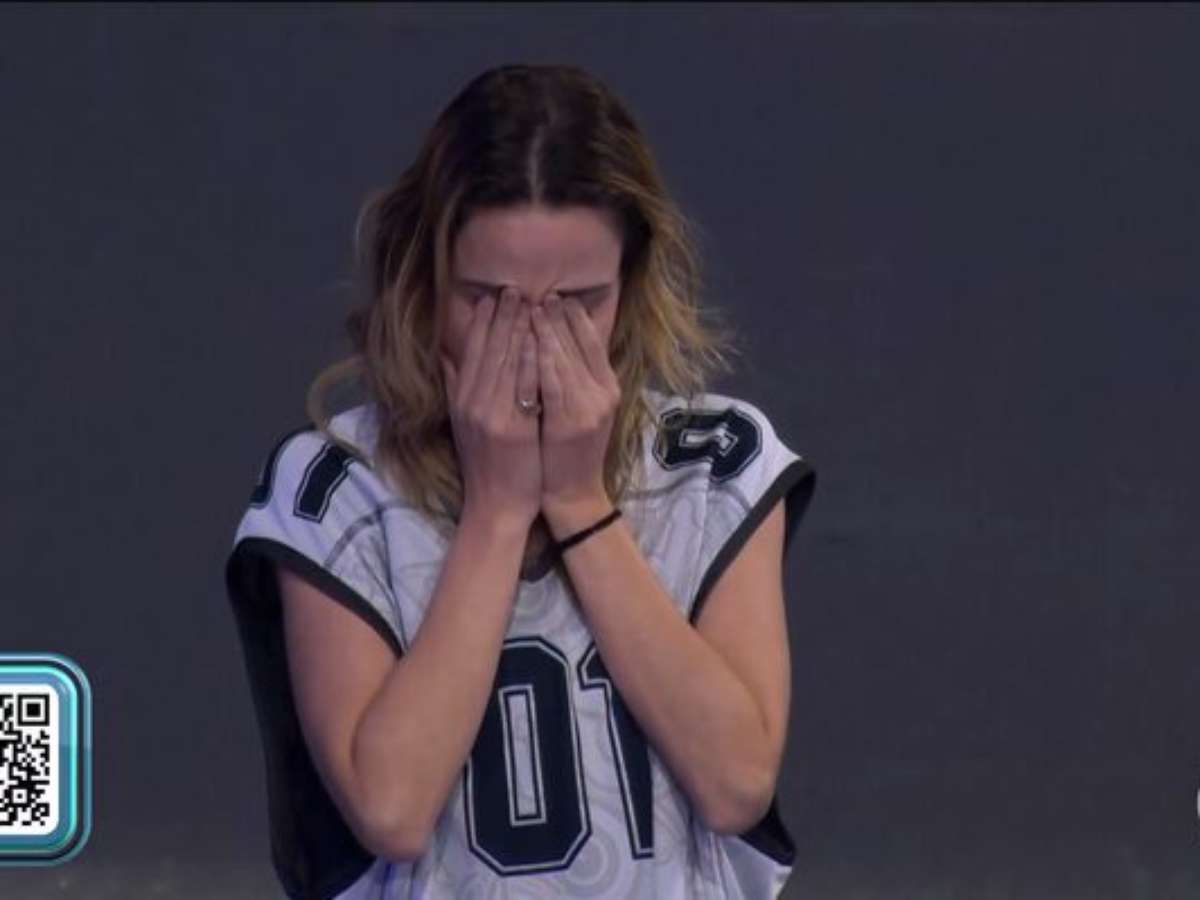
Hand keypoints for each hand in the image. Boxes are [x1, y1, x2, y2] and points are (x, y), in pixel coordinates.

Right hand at [441, 287, 541, 528]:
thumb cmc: (486, 464)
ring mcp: (492, 415)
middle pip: (490, 350)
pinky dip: (530, 360)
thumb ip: (454, 387)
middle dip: (503, 316)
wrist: (496, 504)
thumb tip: (445, 354)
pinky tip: (539, 338)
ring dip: (518, 329)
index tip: (494, 296)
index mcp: (462, 399)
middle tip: (515, 288)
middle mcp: (473, 403)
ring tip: (531, 302)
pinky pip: (524, 387)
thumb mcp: (462, 422)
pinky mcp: (513, 428)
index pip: (473, 351)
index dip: (484, 322)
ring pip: (506, 362)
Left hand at [530, 292, 619, 527]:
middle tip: (538, 290)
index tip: (557, 295)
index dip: (574, 317)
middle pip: (578, 344)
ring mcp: (588, 407)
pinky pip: (552, 381)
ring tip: (529, 303)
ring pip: (564, 357)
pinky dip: (540, 357)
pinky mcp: (570, 421)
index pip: (592, 341)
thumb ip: (570, 380)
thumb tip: (553, 345)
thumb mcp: (578, 412)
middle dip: (556, 315)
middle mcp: (603, 393)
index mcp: (607, 388)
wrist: (570, 494)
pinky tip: (527, 338)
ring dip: (546, 328)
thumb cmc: (566, 453)